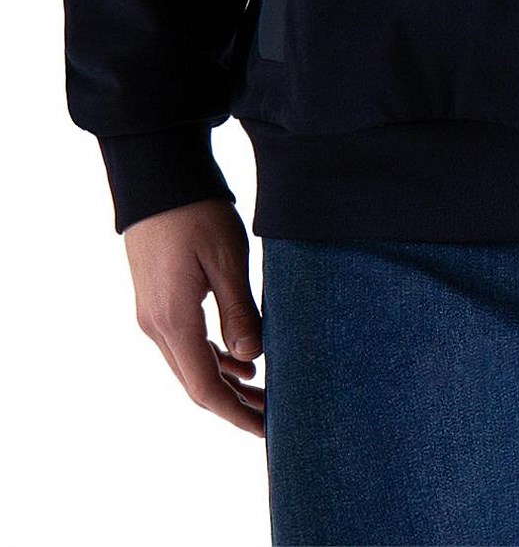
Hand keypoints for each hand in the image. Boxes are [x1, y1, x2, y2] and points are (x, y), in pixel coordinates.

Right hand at [124, 197, 264, 435]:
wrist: (159, 178)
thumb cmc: (197, 213)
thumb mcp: (227, 260)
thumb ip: (240, 312)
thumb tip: (253, 357)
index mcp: (173, 321)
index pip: (204, 388)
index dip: (236, 413)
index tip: (267, 429)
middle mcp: (156, 326)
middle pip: (197, 382)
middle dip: (235, 403)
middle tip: (275, 416)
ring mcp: (153, 314)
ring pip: (191, 364)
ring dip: (226, 381)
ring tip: (265, 391)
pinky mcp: (158, 299)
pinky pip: (186, 343)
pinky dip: (214, 357)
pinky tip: (242, 358)